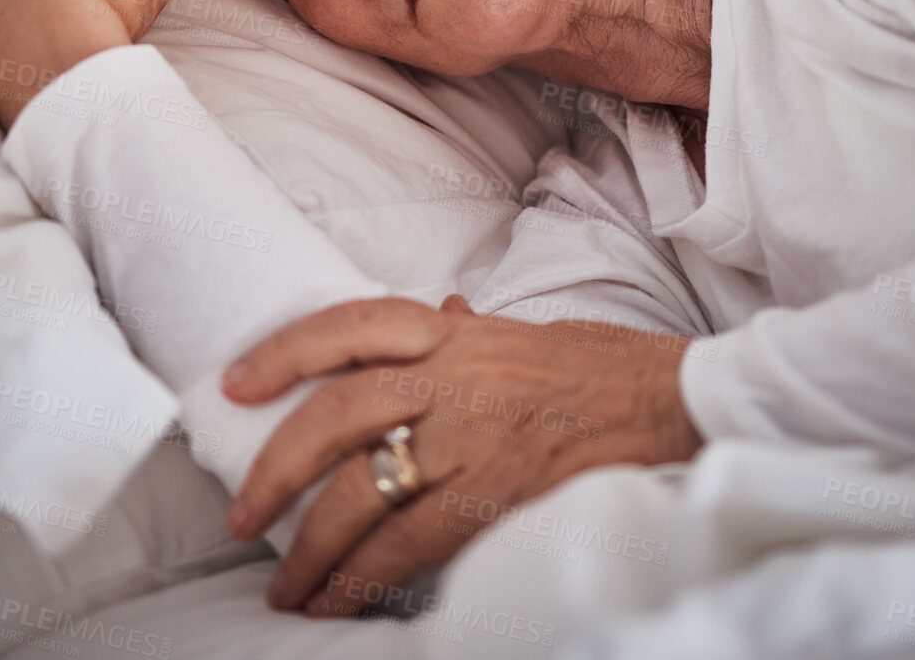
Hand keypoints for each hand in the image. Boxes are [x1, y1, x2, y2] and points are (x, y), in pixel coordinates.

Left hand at [219, 295, 703, 615]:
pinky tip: (340, 600)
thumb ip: (472, 333)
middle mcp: (457, 377)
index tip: (235, 384)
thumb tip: (439, 315)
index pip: (354, 324)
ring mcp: (476, 435)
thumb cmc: (607, 368)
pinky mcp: (499, 491)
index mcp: (459, 336)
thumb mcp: (531, 332)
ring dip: (314, 547)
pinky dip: (365, 576)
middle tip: (244, 516)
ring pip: (366, 489)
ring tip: (288, 589)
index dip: (287, 350)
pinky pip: (413, 540)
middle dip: (278, 471)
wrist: (678, 403)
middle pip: (338, 415)